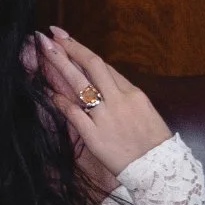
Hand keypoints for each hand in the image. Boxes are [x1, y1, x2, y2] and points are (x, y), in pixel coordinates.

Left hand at [30, 28, 168, 190]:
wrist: (159, 170)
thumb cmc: (154, 144)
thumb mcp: (146, 112)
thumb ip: (126, 97)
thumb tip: (106, 84)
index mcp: (134, 93)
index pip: (104, 67)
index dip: (83, 51)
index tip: (67, 39)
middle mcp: (119, 100)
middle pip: (92, 66)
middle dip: (70, 48)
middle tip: (51, 35)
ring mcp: (106, 117)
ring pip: (80, 84)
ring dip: (61, 64)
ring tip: (44, 50)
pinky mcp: (95, 135)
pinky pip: (73, 113)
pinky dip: (60, 101)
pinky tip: (48, 91)